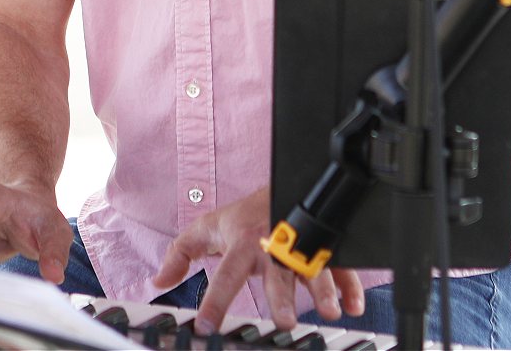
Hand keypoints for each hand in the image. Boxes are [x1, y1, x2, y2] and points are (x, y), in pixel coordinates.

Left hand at [151, 188, 363, 333]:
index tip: (206, 326)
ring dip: (323, 289)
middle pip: (277, 272)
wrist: (279, 186)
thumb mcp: (207, 228)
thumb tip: (157, 281)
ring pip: (314, 267)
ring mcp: (301, 246)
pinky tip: (353, 304)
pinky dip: (350, 285)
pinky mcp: (324, 247)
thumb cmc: (243, 216)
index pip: (226, 274)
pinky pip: (341, 266)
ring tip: (329, 310)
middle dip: (282, 296)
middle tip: (284, 321)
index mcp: (243, 242)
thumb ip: (181, 254)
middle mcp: (273, 245)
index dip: (215, 300)